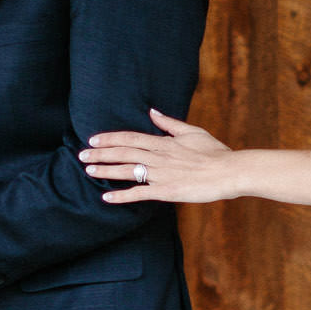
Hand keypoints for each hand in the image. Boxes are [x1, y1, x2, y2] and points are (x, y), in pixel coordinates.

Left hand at [79, 109, 235, 204]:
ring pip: (127, 170)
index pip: (130, 137)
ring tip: (88, 171)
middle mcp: (158, 157)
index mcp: (163, 142)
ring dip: (106, 170)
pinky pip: (139, 194)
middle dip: (100, 154)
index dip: (109, 138)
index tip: (93, 140)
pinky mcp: (166, 192)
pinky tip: (107, 197)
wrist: (229, 172)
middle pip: (123, 152)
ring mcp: (161, 175)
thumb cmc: (214, 152)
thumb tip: (152, 111)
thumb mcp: (192, 132)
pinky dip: (121, 196)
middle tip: (81, 156)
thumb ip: (169, 123)